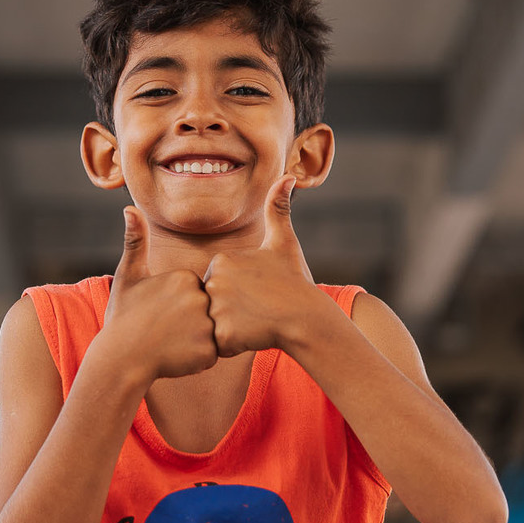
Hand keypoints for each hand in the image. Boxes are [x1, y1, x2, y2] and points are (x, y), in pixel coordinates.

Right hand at [103, 208, 217, 382]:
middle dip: (189, 325)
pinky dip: (197, 360)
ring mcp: (205, 325)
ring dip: (194, 342)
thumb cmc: (123, 318)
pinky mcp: (208, 351)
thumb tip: (130, 208)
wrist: (118, 360)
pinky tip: (175, 358)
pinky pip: (212, 355)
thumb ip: (135, 243)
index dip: (178, 307)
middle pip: (206, 312)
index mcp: (185, 277)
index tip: (159, 314)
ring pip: (211, 333)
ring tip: (169, 345)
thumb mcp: (128, 277)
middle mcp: (199, 297)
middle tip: (164, 332)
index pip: (195, 293)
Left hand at [203, 177, 322, 357]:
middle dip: (232, 311)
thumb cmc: (295, 282)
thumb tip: (287, 177)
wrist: (310, 318)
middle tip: (258, 309)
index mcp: (221, 259)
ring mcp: (218, 308)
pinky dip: (234, 345)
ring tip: (256, 323)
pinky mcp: (225, 335)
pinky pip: (220, 344)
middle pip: (213, 304)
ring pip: (215, 324)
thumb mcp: (284, 243)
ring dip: (232, 328)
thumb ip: (278, 210)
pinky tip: (254, 336)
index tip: (258, 292)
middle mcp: (214, 281)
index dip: (237, 292)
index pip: (218, 283)